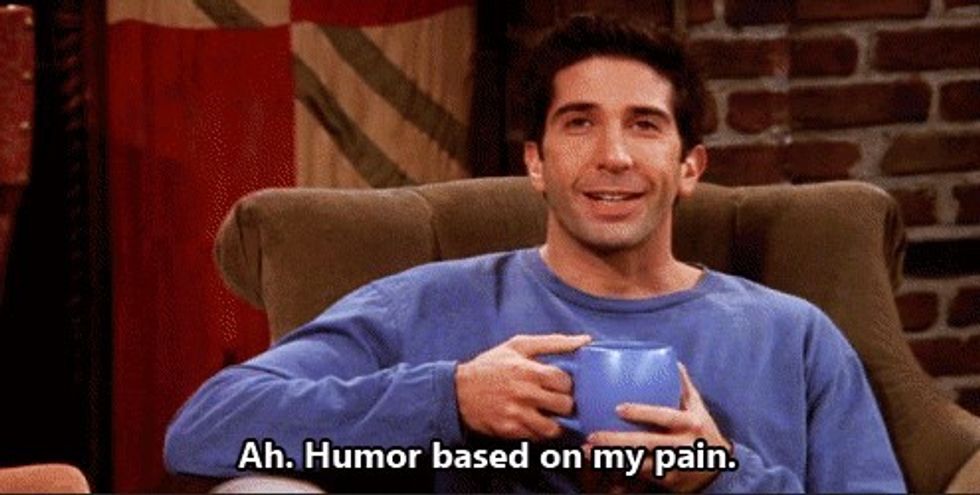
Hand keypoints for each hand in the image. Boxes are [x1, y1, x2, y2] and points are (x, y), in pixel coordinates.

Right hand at [455, 334, 590, 439]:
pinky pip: (536, 437)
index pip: (565, 382)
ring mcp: (517, 414)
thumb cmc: (491, 365)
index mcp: (529, 370)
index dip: (566, 384)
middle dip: (564, 404)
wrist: (459, 391)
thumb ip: (554, 342)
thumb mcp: (518, 346)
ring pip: (553, 427)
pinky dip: (540, 432)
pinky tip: (534, 421)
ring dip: (555, 422)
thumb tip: (585, 339)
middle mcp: (524, 393)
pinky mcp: (510, 430)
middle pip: (564, 405)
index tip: (560, 384)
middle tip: (557, 401)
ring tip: (549, 414)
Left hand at [586, 364, 731, 492]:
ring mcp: (674, 465)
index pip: (664, 417)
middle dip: (616, 440)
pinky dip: (621, 468)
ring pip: (639, 463)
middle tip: (592, 435)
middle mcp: (682, 445)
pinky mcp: (668, 481)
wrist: (718, 469)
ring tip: (587, 450)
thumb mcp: (698, 408)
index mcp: (689, 423)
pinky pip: (641, 475)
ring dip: (612, 457)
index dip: (642, 413)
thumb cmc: (702, 431)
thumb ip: (684, 386)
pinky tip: (601, 463)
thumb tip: (671, 361)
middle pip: (646, 443)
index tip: (618, 408)